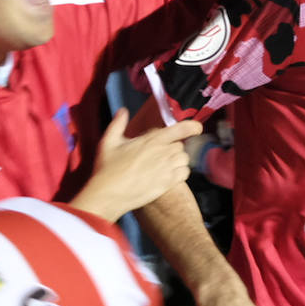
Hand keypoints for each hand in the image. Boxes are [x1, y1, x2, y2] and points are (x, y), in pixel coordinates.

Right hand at [71, 109, 200, 220]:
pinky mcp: (168, 183)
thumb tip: (123, 111)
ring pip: (184, 159)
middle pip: (181, 145)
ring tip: (163, 164)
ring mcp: (167, 168)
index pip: (182, 128)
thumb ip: (118, 124)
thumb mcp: (109, 141)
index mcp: (153, 140)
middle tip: (160, 153)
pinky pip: (185, 173)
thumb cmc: (108, 168)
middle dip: (173, 147)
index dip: (193, 127)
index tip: (196, 128)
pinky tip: (168, 174)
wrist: (108, 194)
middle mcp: (164, 152)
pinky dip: (180, 172)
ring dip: (178, 160)